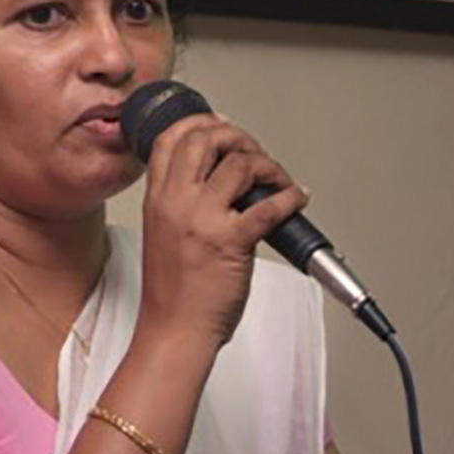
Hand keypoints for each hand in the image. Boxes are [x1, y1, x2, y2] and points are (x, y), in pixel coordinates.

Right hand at [138, 114, 308, 350]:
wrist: (174, 329)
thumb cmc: (172, 292)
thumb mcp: (160, 233)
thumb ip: (178, 203)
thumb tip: (213, 181)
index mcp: (157, 200)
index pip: (169, 140)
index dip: (198, 123)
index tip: (220, 125)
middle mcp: (176, 202)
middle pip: (203, 139)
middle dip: (236, 136)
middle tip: (252, 151)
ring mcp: (202, 220)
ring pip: (239, 163)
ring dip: (268, 165)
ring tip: (277, 179)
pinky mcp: (231, 241)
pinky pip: (269, 205)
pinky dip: (291, 196)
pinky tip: (296, 198)